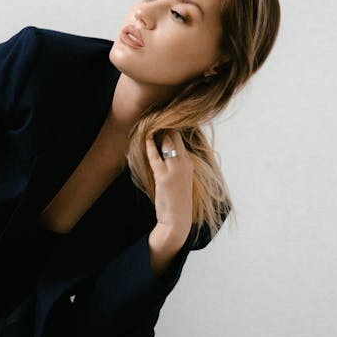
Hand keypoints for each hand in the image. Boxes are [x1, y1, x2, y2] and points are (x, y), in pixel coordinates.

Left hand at [145, 130, 193, 256]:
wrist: (177, 220)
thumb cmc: (176, 201)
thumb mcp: (179, 179)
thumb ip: (174, 164)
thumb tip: (164, 150)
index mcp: (189, 163)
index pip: (181, 139)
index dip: (171, 128)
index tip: (162, 119)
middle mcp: (185, 163)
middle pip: (176, 137)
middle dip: (165, 125)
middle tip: (154, 116)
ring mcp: (176, 169)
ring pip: (168, 143)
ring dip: (158, 132)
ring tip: (149, 122)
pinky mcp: (165, 177)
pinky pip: (156, 157)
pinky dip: (150, 146)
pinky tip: (147, 138)